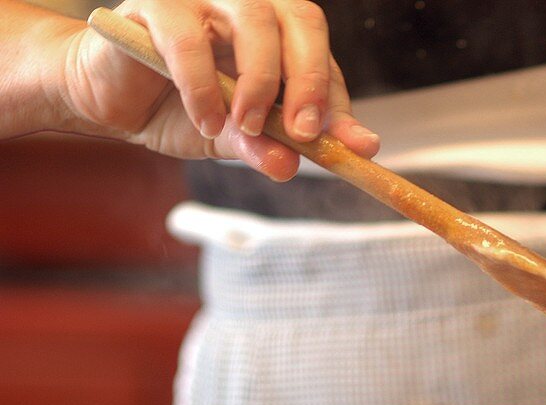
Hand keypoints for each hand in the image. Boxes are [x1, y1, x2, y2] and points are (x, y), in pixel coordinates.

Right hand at [57, 0, 377, 178]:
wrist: (114, 101)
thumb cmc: (182, 109)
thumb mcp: (234, 136)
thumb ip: (266, 144)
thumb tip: (293, 165)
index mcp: (277, 30)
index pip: (321, 53)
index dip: (335, 97)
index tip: (350, 144)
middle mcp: (247, 4)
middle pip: (299, 19)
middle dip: (309, 80)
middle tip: (304, 133)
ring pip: (252, 19)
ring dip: (259, 83)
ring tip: (247, 126)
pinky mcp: (156, 5)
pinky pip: (188, 40)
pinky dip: (203, 87)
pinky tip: (205, 121)